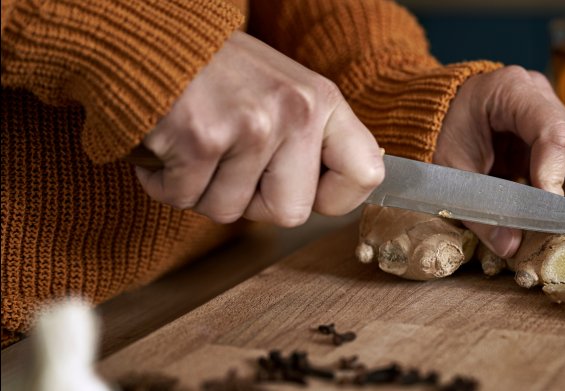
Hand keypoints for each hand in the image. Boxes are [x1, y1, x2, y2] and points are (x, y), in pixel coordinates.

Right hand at [134, 31, 384, 225]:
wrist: (148, 33)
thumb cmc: (216, 72)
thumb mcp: (282, 91)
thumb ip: (309, 139)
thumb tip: (328, 198)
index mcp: (323, 101)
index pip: (366, 174)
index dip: (332, 198)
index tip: (301, 190)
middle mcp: (297, 111)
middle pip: (291, 213)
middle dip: (252, 204)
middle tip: (229, 166)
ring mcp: (253, 125)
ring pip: (229, 212)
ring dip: (201, 191)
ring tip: (193, 146)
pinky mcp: (202, 139)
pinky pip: (184, 199)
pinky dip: (165, 183)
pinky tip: (166, 146)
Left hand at [434, 66, 564, 257]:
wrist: (429, 111)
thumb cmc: (436, 132)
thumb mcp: (449, 172)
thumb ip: (479, 209)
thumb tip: (511, 247)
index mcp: (511, 91)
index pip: (555, 133)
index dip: (556, 177)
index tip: (545, 214)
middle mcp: (539, 95)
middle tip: (562, 232)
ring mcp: (549, 111)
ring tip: (555, 228)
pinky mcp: (550, 133)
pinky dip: (563, 192)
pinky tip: (548, 216)